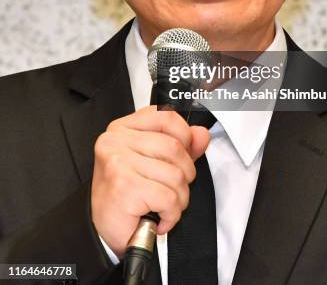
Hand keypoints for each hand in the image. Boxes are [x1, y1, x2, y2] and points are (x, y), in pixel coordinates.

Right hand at [91, 106, 209, 256]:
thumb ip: (180, 145)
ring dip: (179, 198)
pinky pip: (169, 198)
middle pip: (175, 147)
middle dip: (185, 174)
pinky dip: (172, 213)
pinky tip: (160, 217)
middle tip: (172, 188)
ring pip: (175, 175)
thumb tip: (201, 134)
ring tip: (164, 205)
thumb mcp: (154, 162)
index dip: (185, 135)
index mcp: (123, 128)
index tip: (185, 153)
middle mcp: (117, 142)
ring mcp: (118, 163)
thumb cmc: (126, 195)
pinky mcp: (124, 187)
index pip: (166, 116)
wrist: (105, 230)